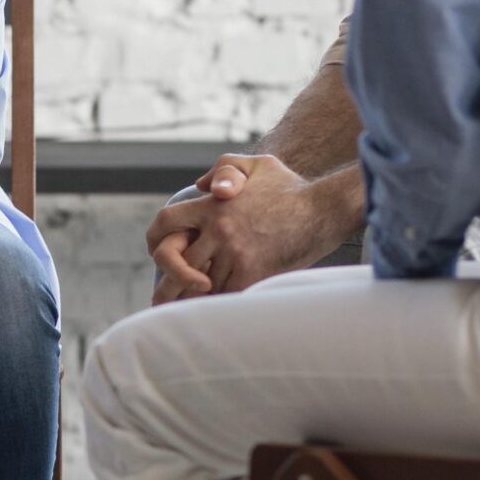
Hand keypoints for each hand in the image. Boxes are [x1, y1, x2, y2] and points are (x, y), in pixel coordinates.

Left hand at [147, 154, 342, 300]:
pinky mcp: (254, 271)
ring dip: (192, 298)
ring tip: (181, 314)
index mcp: (212, 205)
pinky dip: (218, 303)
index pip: (166, 222)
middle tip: (159, 302)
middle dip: (168, 284)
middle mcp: (219, 230)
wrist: (324, 209)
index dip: (155, 239)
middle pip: (176, 262)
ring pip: (201, 283)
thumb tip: (199, 186)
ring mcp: (235, 252)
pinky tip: (213, 312)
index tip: (155, 252)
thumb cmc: (291, 187)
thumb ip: (224, 169)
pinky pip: (226, 293)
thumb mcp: (256, 165)